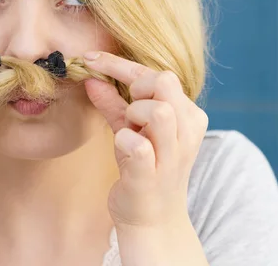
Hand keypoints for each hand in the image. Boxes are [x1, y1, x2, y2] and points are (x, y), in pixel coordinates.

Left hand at [83, 51, 208, 228]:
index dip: (119, 63)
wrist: (151, 219)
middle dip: (135, 87)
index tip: (90, 58)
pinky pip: (138, 145)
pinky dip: (123, 140)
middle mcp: (187, 132)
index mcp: (187, 115)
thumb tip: (91, 76)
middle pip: (164, 82)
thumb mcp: (130, 128)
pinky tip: (121, 146)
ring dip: (133, 113)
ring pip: (158, 110)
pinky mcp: (151, 176)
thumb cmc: (142, 167)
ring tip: (128, 130)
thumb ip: (113, 102)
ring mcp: (172, 154)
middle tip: (126, 110)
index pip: (158, 74)